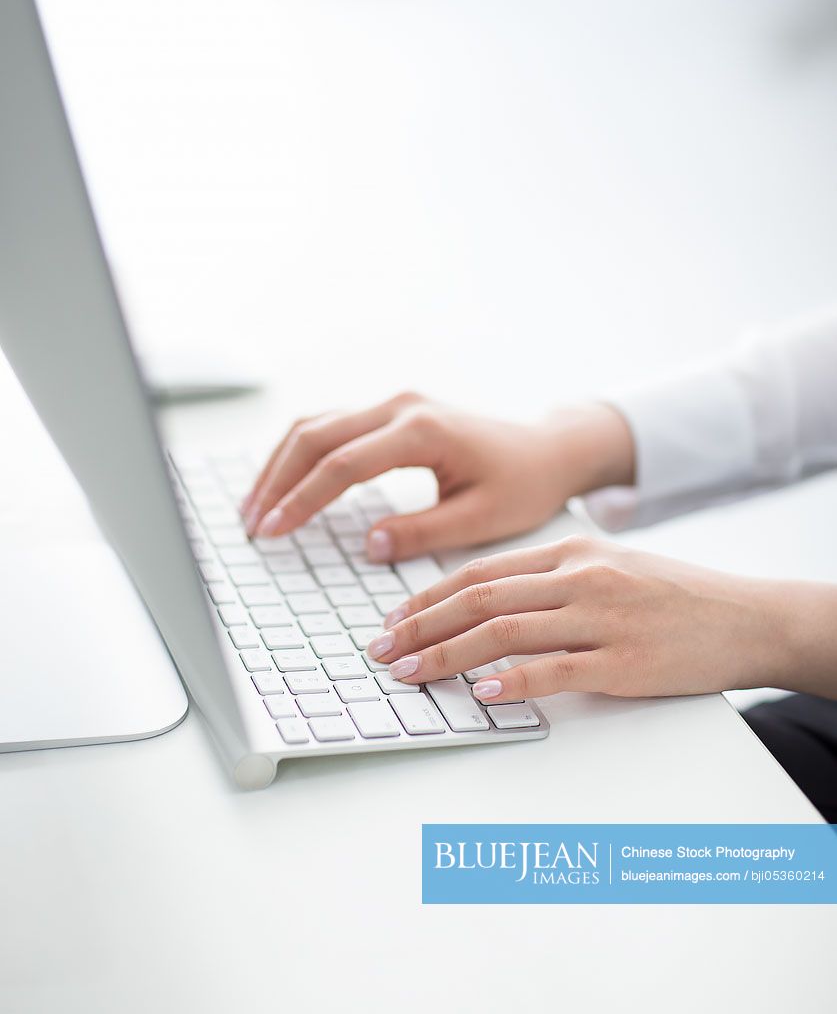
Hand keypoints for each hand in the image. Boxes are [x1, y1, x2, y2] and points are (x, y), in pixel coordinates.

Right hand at [241, 392, 633, 560]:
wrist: (547, 448)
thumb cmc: (523, 484)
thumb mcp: (483, 519)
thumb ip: (423, 532)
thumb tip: (368, 546)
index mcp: (422, 431)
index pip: (342, 464)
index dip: (301, 500)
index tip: (272, 532)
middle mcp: (401, 407)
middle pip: (316, 435)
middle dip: (277, 481)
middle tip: (252, 526)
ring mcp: (394, 404)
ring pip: (316, 425)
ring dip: (280, 464)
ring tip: (255, 509)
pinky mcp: (391, 413)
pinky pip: (332, 426)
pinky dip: (300, 454)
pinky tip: (284, 485)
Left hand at [365, 534, 795, 700]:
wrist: (745, 617)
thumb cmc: (672, 597)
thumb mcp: (609, 567)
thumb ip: (552, 580)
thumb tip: (488, 605)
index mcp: (571, 551)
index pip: (482, 572)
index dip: (428, 596)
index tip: (393, 617)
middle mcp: (580, 577)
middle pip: (481, 599)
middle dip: (421, 624)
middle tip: (381, 649)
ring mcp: (602, 617)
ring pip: (506, 632)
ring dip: (448, 654)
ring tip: (410, 673)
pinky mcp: (624, 659)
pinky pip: (557, 670)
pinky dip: (513, 681)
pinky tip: (481, 693)